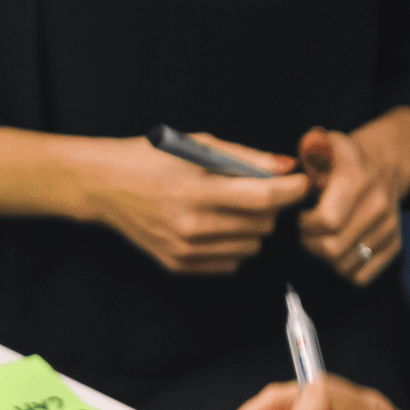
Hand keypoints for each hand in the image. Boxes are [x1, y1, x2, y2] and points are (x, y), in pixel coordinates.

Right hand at [87, 133, 310, 272]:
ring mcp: (185, 250)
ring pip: (251, 246)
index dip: (291, 191)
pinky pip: (231, 262)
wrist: (106, 186)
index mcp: (196, 189)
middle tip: (256, 190)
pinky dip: (232, 244)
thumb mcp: (198, 144)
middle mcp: (191, 225)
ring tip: (228, 206)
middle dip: (270, 206)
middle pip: (262, 224)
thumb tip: (287, 168)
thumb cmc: (153, 158)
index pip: (262, 198)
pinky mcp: (180, 265)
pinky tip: (212, 225)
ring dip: (252, 226)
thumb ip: (246, 158)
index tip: (303, 182)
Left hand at [297, 107, 409, 284]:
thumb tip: (297, 167)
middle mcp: (378, 203)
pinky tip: (340, 250)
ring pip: (344, 265)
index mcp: (356, 177)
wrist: (386, 165)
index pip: (327, 220)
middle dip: (311, 244)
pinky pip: (361, 276)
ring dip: (326, 258)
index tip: (303, 217)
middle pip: (333, 248)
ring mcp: (389, 226)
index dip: (307, 225)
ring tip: (324, 238)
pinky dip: (344, 269)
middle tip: (308, 232)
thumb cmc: (344, 160)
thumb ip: (306, 151)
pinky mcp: (395, 244)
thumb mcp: (323, 145)